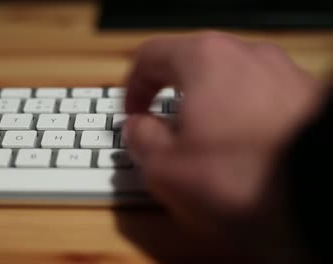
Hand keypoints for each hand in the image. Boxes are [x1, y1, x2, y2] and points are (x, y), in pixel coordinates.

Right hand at [124, 32, 323, 256]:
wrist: (323, 199)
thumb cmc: (243, 179)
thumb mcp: (165, 169)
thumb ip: (139, 140)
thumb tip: (139, 129)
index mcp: (205, 60)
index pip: (150, 56)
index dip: (131, 88)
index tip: (133, 115)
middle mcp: (247, 56)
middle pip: (192, 67)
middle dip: (172, 101)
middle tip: (166, 135)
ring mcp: (284, 74)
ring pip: (228, 85)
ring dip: (209, 111)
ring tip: (209, 151)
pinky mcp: (310, 98)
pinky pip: (261, 101)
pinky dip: (243, 121)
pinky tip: (246, 155)